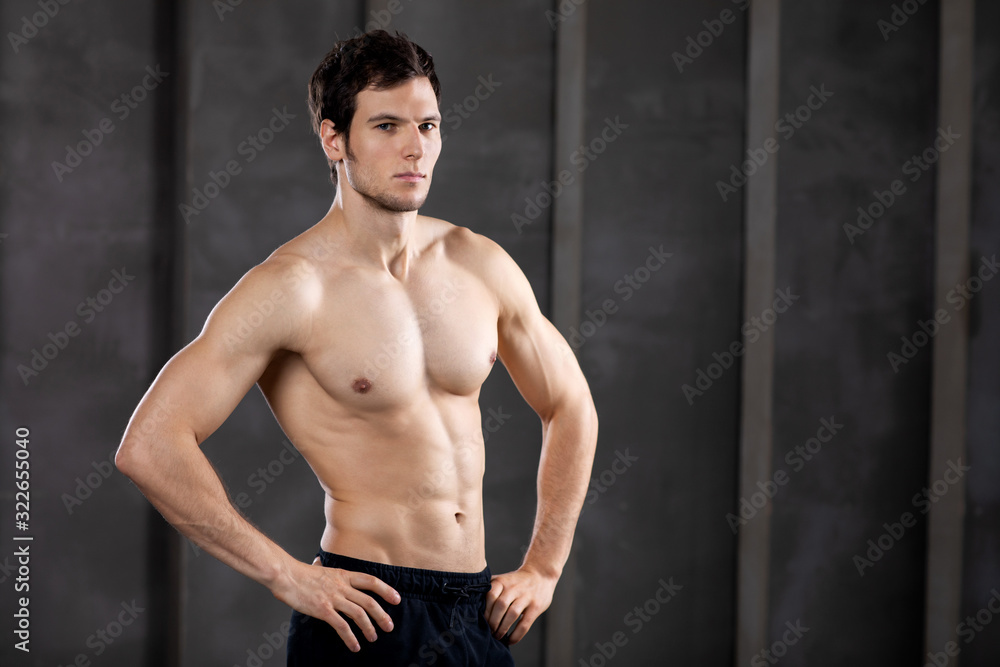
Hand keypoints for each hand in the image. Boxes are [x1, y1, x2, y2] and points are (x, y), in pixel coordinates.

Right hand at [273, 557, 400, 652]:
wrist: (285, 575)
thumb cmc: (300, 574)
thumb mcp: (319, 568)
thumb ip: (326, 570)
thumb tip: (318, 562)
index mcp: (343, 575)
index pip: (371, 581)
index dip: (386, 590)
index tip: (397, 599)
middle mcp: (341, 586)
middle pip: (369, 600)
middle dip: (382, 615)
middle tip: (389, 626)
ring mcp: (333, 597)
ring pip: (358, 614)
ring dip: (369, 628)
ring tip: (374, 637)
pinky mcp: (323, 609)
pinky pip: (341, 626)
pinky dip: (350, 637)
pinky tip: (355, 645)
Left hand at [484, 566, 557, 644]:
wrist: (540, 573)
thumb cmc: (516, 582)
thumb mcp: (502, 580)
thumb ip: (490, 590)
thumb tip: (474, 609)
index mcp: (502, 581)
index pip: (490, 595)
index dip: (485, 611)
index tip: (481, 622)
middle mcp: (514, 587)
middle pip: (500, 605)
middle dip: (493, 622)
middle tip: (489, 631)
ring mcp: (526, 596)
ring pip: (512, 614)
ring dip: (503, 629)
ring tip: (498, 636)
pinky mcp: (536, 606)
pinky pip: (524, 624)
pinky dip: (516, 635)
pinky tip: (510, 640)